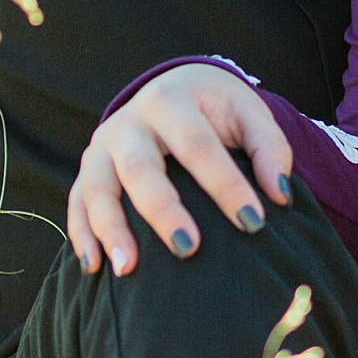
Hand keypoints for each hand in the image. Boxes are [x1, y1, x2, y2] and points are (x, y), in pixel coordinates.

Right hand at [66, 63, 293, 276]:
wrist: (173, 88)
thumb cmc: (216, 109)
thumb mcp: (247, 112)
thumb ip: (269, 149)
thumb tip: (280, 196)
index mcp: (171, 100)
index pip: (199, 145)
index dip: (226, 185)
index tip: (254, 222)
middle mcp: (129, 121)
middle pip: (140, 167)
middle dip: (162, 209)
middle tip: (187, 248)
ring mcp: (102, 146)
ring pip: (99, 188)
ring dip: (111, 229)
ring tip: (128, 270)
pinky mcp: (88, 170)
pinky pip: (77, 203)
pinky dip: (81, 235)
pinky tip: (94, 268)